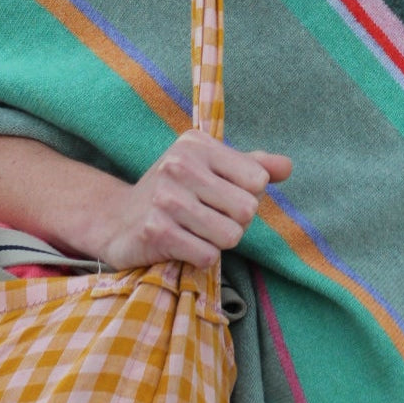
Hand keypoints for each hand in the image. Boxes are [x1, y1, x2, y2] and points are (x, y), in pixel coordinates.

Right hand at [89, 130, 291, 269]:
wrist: (115, 219)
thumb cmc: (174, 192)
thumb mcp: (210, 168)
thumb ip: (252, 166)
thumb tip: (288, 167)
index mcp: (197, 145)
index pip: (258, 179)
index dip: (248, 195)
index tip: (222, 197)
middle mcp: (180, 165)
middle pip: (247, 210)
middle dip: (235, 222)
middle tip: (208, 218)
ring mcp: (166, 198)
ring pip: (230, 236)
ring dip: (217, 242)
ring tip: (195, 232)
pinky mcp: (156, 231)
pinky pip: (208, 256)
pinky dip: (200, 257)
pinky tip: (181, 245)